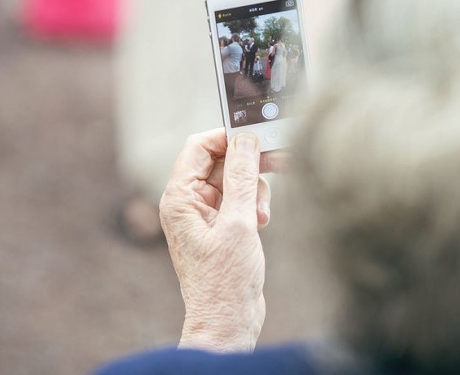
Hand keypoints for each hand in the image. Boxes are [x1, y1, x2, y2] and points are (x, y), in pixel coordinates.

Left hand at [160, 129, 279, 351]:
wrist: (228, 321)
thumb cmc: (224, 281)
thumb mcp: (237, 223)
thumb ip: (241, 177)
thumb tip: (246, 140)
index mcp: (180, 199)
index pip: (199, 147)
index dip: (228, 138)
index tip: (256, 137)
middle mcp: (189, 203)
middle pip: (221, 161)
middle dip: (249, 164)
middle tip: (279, 160)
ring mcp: (206, 215)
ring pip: (235, 179)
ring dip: (255, 190)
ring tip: (261, 215)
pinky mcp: (222, 226)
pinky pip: (240, 199)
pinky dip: (255, 205)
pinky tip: (261, 223)